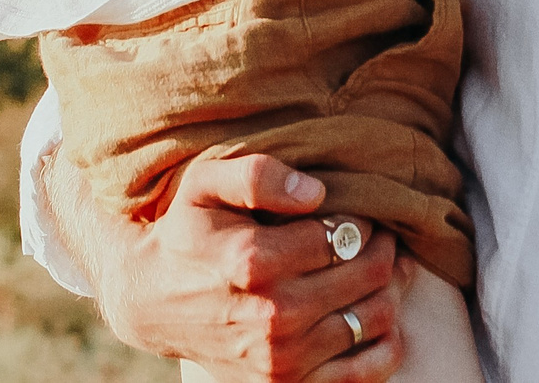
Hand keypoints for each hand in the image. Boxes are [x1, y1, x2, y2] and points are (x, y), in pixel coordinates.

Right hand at [88, 155, 406, 382]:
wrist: (150, 300)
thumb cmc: (186, 233)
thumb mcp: (205, 184)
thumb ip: (258, 175)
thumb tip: (317, 192)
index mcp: (253, 261)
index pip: (345, 232)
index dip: (359, 216)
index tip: (352, 212)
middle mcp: (271, 314)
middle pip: (369, 273)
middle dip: (381, 246)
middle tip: (376, 235)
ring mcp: (281, 357)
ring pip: (377, 316)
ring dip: (388, 287)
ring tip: (372, 269)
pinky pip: (369, 368)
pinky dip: (386, 340)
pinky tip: (370, 312)